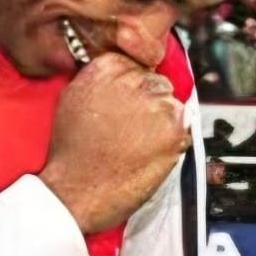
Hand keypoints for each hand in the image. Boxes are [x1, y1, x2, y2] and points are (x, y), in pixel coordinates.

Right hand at [42, 53, 187, 234]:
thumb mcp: (73, 98)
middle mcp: (134, 78)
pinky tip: (149, 154)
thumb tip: (121, 78)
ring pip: (171, 104)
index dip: (134, 89)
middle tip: (132, 130)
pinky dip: (172, 141)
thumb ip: (101, 81)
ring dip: (162, 123)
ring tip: (138, 145)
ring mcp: (156, 102)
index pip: (136, 65)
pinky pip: (183, 127)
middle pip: (157, 83)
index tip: (128, 105)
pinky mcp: (172, 128)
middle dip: (150, 104)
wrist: (77, 190)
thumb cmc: (72, 153)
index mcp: (107, 67)